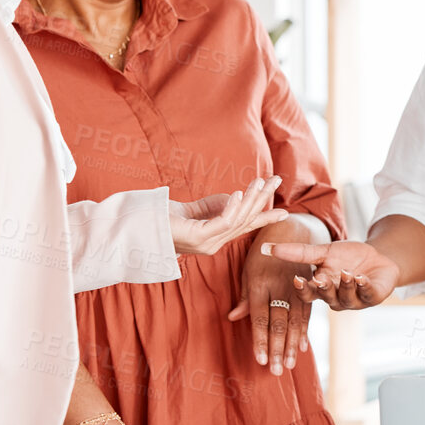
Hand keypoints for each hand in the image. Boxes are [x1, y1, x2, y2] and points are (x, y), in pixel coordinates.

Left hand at [170, 177, 289, 255]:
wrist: (139, 228)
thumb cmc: (163, 218)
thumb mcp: (197, 209)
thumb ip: (217, 205)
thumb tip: (237, 197)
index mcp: (215, 238)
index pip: (245, 226)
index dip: (264, 218)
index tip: (285, 213)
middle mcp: (214, 244)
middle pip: (246, 220)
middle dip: (262, 199)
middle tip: (276, 181)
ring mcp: (207, 243)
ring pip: (238, 220)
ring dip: (251, 199)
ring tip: (260, 182)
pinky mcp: (198, 237)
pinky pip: (223, 222)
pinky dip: (233, 207)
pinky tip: (237, 193)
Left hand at [227, 231, 311, 375]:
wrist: (290, 232)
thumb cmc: (261, 254)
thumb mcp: (248, 271)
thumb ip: (244, 297)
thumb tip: (233, 318)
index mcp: (260, 284)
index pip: (259, 318)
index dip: (260, 340)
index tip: (260, 360)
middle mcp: (279, 288)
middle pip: (278, 323)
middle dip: (277, 349)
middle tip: (275, 371)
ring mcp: (296, 288)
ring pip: (295, 322)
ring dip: (292, 346)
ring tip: (289, 365)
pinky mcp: (308, 288)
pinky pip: (307, 313)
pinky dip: (304, 331)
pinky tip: (302, 348)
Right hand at [262, 239, 400, 310]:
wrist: (378, 259)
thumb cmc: (347, 257)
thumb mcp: (323, 252)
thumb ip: (299, 253)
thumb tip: (266, 248)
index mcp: (321, 288)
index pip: (308, 293)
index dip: (302, 289)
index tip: (296, 279)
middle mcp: (336, 298)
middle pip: (326, 297)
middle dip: (324, 289)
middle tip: (320, 280)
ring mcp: (354, 299)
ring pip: (346, 297)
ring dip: (345, 286)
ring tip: (346, 273)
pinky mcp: (373, 296)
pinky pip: (367, 294)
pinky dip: (364, 286)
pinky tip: (361, 278)